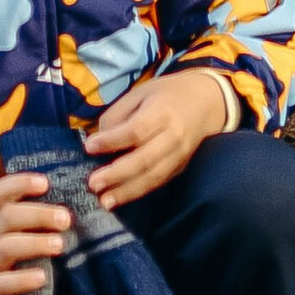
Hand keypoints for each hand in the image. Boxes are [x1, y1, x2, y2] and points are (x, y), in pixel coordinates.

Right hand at [0, 169, 70, 294]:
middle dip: (38, 214)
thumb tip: (86, 196)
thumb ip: (44, 216)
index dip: (20, 183)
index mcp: (0, 217)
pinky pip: (5, 283)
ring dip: (35, 243)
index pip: (0, 192)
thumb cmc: (19, 255)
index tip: (46, 182)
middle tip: (66, 219)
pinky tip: (43, 276)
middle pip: (8, 216)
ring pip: (7, 247)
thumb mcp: (23, 232)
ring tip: (60, 245)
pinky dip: (24, 279)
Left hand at [79, 69, 230, 212]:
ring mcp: (180, 155)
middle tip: (92, 183)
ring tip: (104, 201)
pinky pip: (159, 182)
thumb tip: (98, 140)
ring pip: (153, 177)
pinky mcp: (181, 168)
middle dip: (117, 174)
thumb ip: (118, 115)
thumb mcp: (140, 93)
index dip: (111, 141)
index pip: (135, 130)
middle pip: (144, 159)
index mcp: (162, 112)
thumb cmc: (166, 94)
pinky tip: (121, 198)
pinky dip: (139, 192)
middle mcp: (173, 136)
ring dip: (127, 192)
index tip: (88, 147)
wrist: (206, 102)